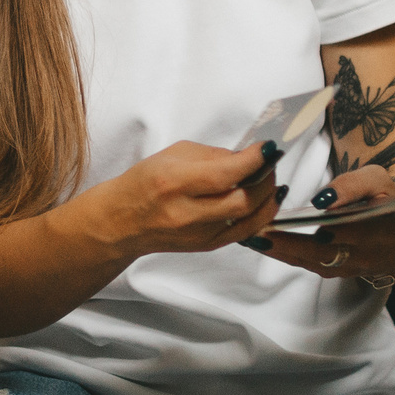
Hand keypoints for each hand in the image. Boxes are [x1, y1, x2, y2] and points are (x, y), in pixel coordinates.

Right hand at [88, 140, 282, 257]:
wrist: (123, 222)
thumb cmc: (145, 184)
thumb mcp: (174, 154)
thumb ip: (214, 155)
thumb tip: (248, 157)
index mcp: (174, 183)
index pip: (225, 174)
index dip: (254, 160)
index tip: (268, 148)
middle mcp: (187, 213)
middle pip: (244, 201)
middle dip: (266, 178)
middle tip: (271, 163)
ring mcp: (199, 235)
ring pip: (251, 219)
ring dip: (268, 198)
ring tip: (270, 180)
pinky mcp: (207, 246)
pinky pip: (245, 232)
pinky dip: (261, 215)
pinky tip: (265, 200)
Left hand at [252, 166, 394, 282]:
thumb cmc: (387, 200)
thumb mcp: (379, 181)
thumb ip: (353, 185)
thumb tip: (323, 199)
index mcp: (379, 230)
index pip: (350, 232)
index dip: (324, 227)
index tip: (295, 220)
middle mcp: (363, 256)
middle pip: (322, 253)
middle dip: (288, 244)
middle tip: (258, 232)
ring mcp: (348, 268)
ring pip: (310, 262)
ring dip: (280, 252)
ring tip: (251, 237)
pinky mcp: (336, 272)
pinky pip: (307, 265)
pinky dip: (284, 254)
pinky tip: (262, 242)